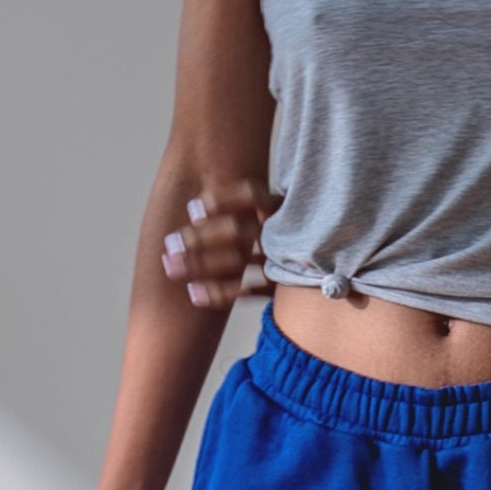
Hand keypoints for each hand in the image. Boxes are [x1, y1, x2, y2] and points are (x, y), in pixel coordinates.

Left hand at [161, 175, 281, 307]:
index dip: (221, 200)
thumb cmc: (284, 236)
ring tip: (172, 270)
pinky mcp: (283, 286)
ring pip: (238, 261)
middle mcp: (283, 230)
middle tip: (170, 246)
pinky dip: (219, 294)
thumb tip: (192, 207)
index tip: (191, 210)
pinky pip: (248, 292)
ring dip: (201, 265)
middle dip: (199, 238)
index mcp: (279, 206)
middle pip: (237, 230)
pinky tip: (194, 295)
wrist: (320, 268)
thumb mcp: (274, 212)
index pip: (251, 194)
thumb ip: (244, 207)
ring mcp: (285, 259)